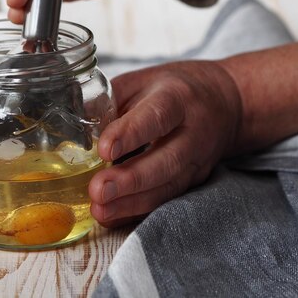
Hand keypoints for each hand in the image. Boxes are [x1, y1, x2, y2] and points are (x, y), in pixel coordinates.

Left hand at [89, 61, 241, 226]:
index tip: (104, 149)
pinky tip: (112, 216)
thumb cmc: (173, 89)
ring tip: (100, 210)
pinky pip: (167, 200)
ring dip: (132, 203)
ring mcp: (197, 161)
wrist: (224, 102)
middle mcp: (193, 132)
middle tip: (98, 190)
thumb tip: (74, 121)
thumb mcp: (141, 81)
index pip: (157, 116)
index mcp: (177, 98)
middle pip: (166, 160)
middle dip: (131, 180)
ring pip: (168, 187)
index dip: (131, 133)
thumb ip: (110, 100)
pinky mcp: (194, 181)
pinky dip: (138, 211)